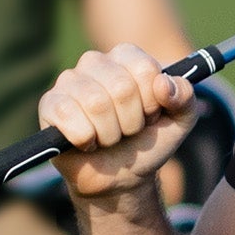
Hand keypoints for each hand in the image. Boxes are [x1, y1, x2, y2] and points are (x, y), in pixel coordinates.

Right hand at [39, 44, 199, 200]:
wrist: (121, 177)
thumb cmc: (146, 142)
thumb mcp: (180, 121)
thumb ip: (185, 97)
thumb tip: (163, 84)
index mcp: (126, 57)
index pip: (145, 69)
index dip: (152, 101)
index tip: (149, 115)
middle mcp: (95, 61)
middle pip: (122, 87)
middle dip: (132, 122)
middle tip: (127, 130)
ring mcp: (69, 81)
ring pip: (96, 103)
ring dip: (110, 134)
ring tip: (108, 137)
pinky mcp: (49, 104)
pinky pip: (68, 117)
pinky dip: (85, 139)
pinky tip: (87, 142)